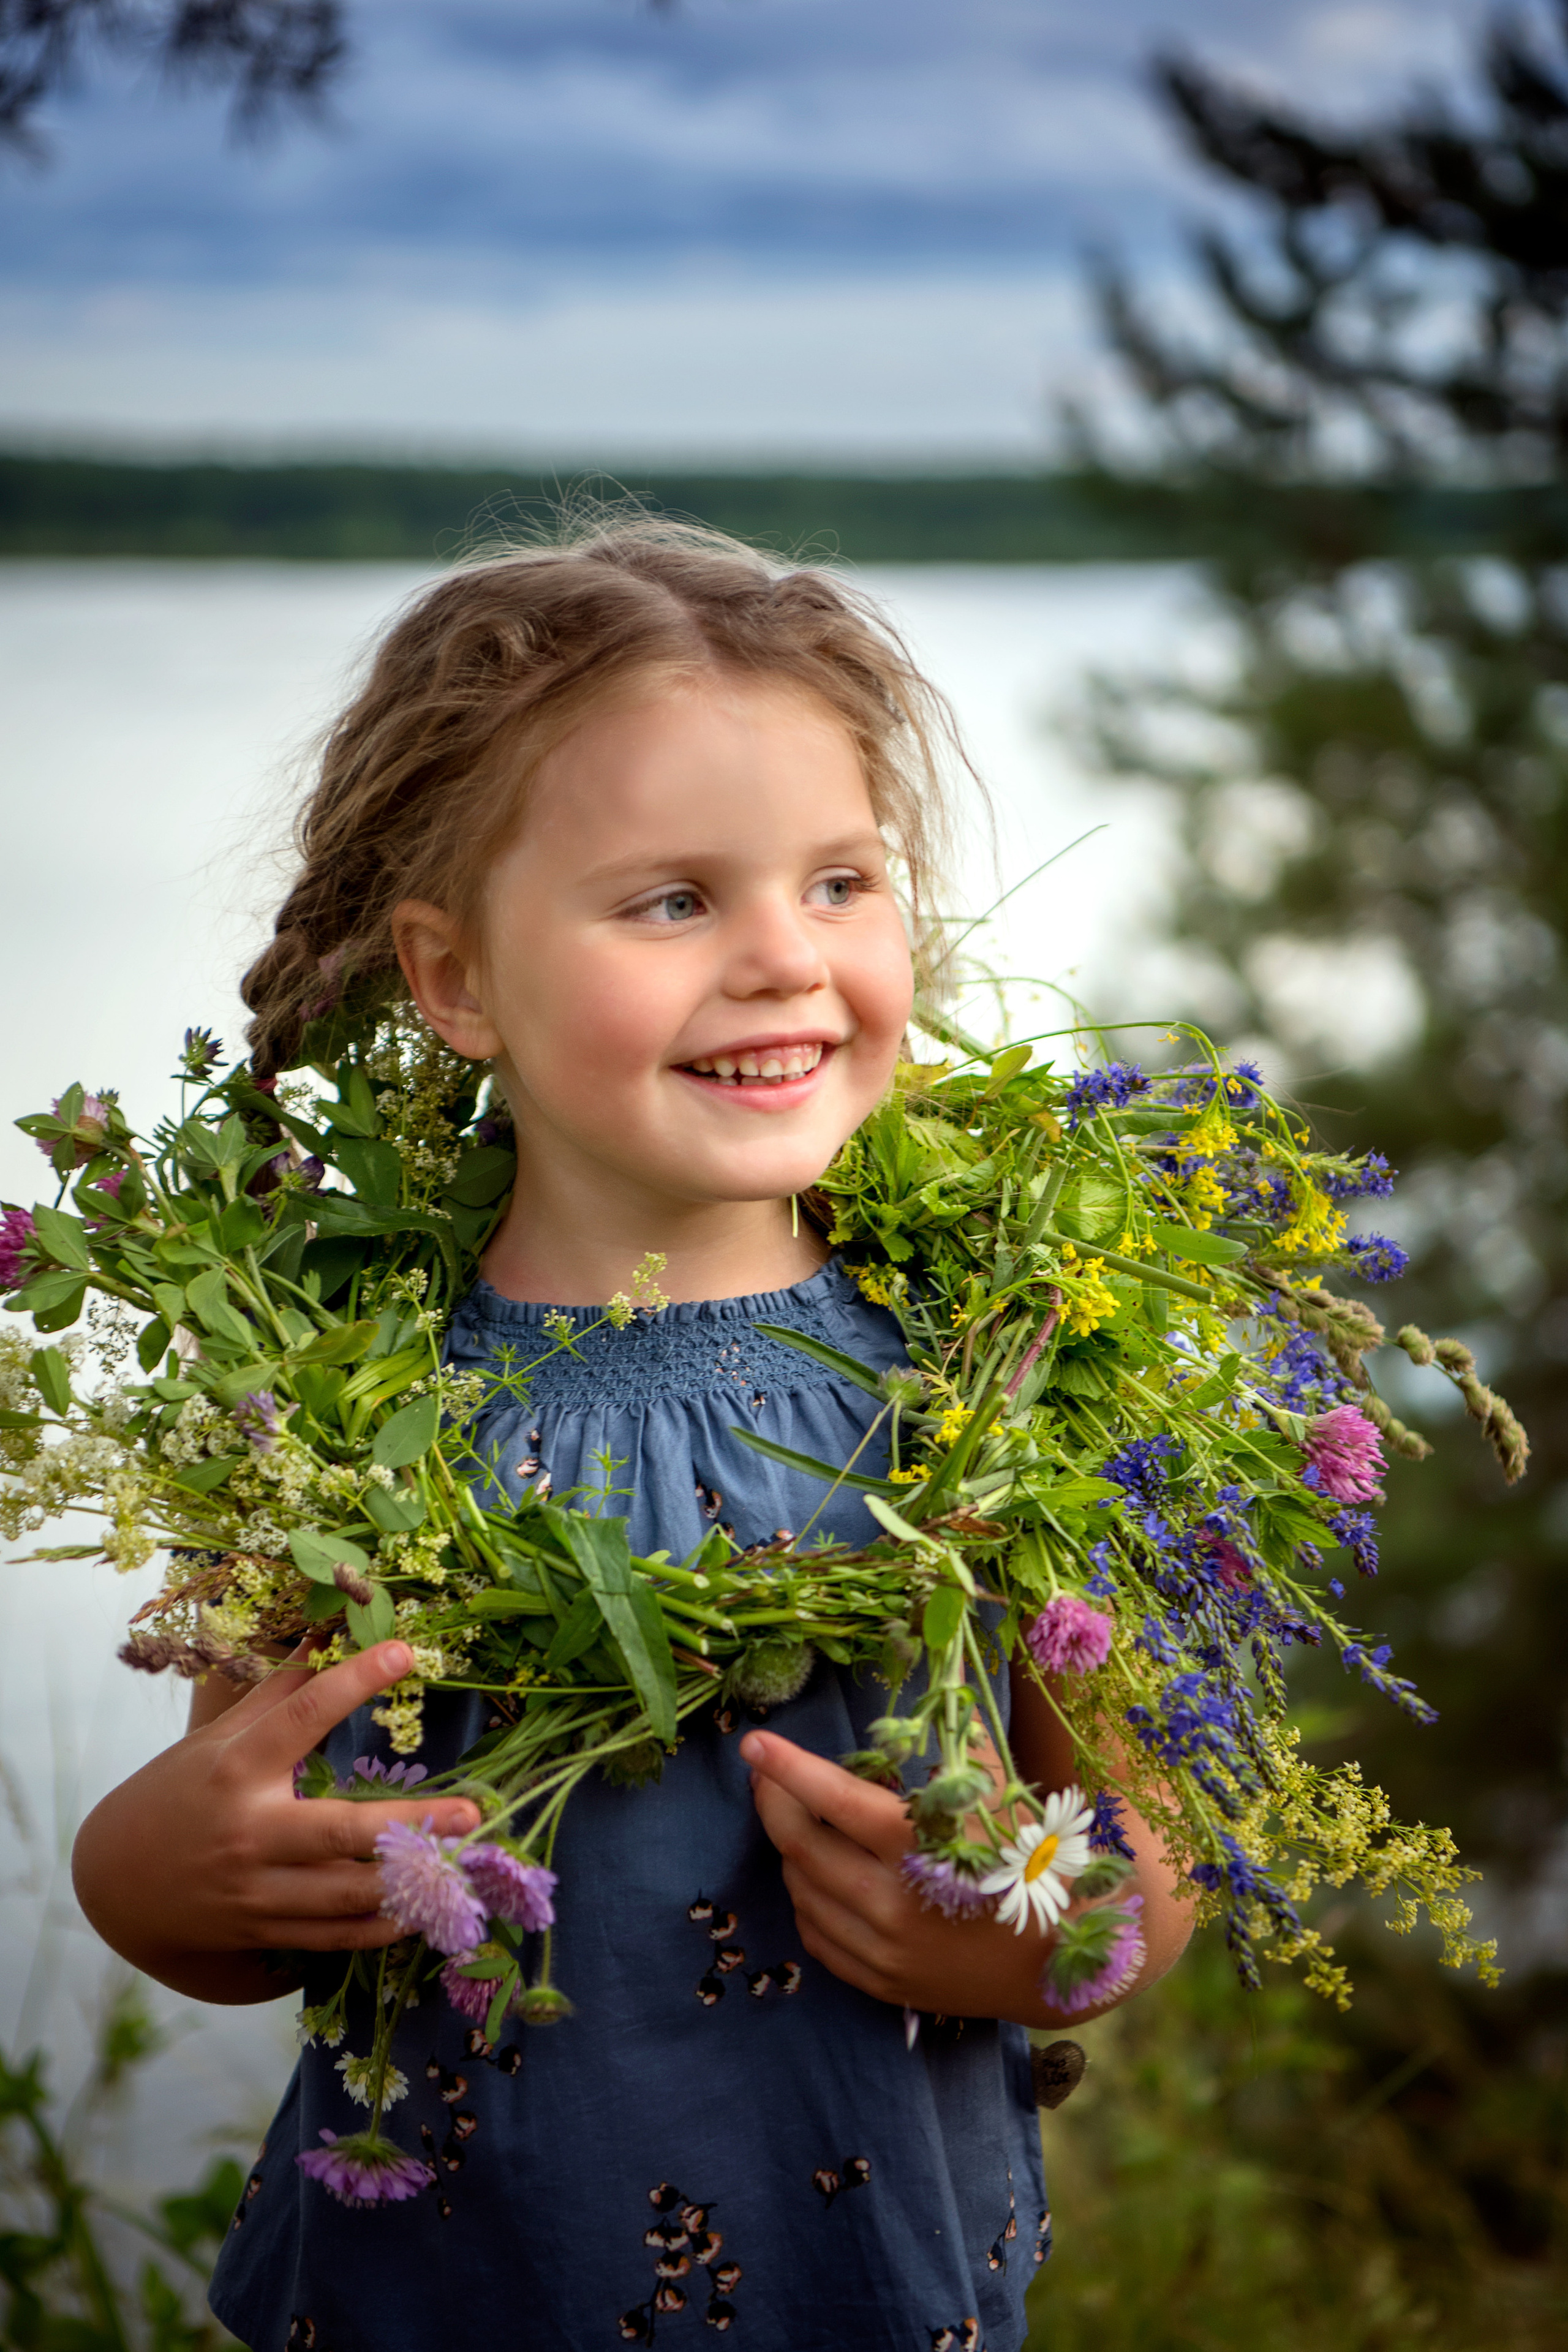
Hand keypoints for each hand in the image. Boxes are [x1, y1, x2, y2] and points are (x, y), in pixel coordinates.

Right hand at [71, 1642, 480, 2003]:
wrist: (117, 1883)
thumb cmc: (177, 1792)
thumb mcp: (217, 1738)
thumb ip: (277, 1691)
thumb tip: (327, 1630)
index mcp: (237, 1768)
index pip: (302, 1715)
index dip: (355, 1681)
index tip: (406, 1653)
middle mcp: (249, 1831)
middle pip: (340, 1831)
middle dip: (412, 1824)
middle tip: (471, 1812)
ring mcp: (257, 1890)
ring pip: (347, 1895)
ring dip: (413, 1883)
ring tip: (466, 1860)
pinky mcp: (264, 1932)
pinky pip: (336, 1937)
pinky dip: (383, 1926)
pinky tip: (425, 1907)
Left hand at [741, 1729, 1063, 2028]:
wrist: (1058, 1959)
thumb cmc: (1028, 1861)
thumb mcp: (996, 1793)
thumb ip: (954, 1742)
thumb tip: (939, 1684)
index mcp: (919, 1845)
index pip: (834, 1798)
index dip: (787, 1767)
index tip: (753, 1744)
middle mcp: (891, 1901)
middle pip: (800, 1845)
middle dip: (772, 1802)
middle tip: (764, 1777)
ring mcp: (882, 1948)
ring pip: (801, 1890)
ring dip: (793, 1851)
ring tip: (809, 1825)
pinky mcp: (879, 1981)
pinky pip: (816, 1935)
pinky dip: (810, 1899)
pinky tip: (826, 1877)